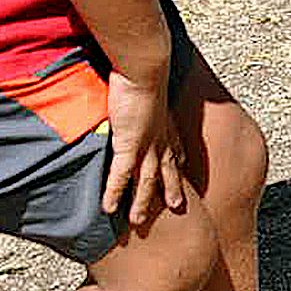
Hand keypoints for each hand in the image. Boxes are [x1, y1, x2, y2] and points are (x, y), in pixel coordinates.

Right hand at [101, 65, 185, 226]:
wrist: (145, 68)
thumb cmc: (144, 71)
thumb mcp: (145, 87)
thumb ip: (139, 94)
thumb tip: (131, 89)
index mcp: (165, 123)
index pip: (175, 147)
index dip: (178, 161)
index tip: (181, 169)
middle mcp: (160, 137)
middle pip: (167, 170)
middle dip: (171, 190)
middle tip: (177, 207)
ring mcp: (146, 143)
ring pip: (146, 181)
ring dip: (141, 202)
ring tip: (137, 222)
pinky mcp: (129, 145)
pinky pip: (121, 176)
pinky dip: (115, 193)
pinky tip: (109, 209)